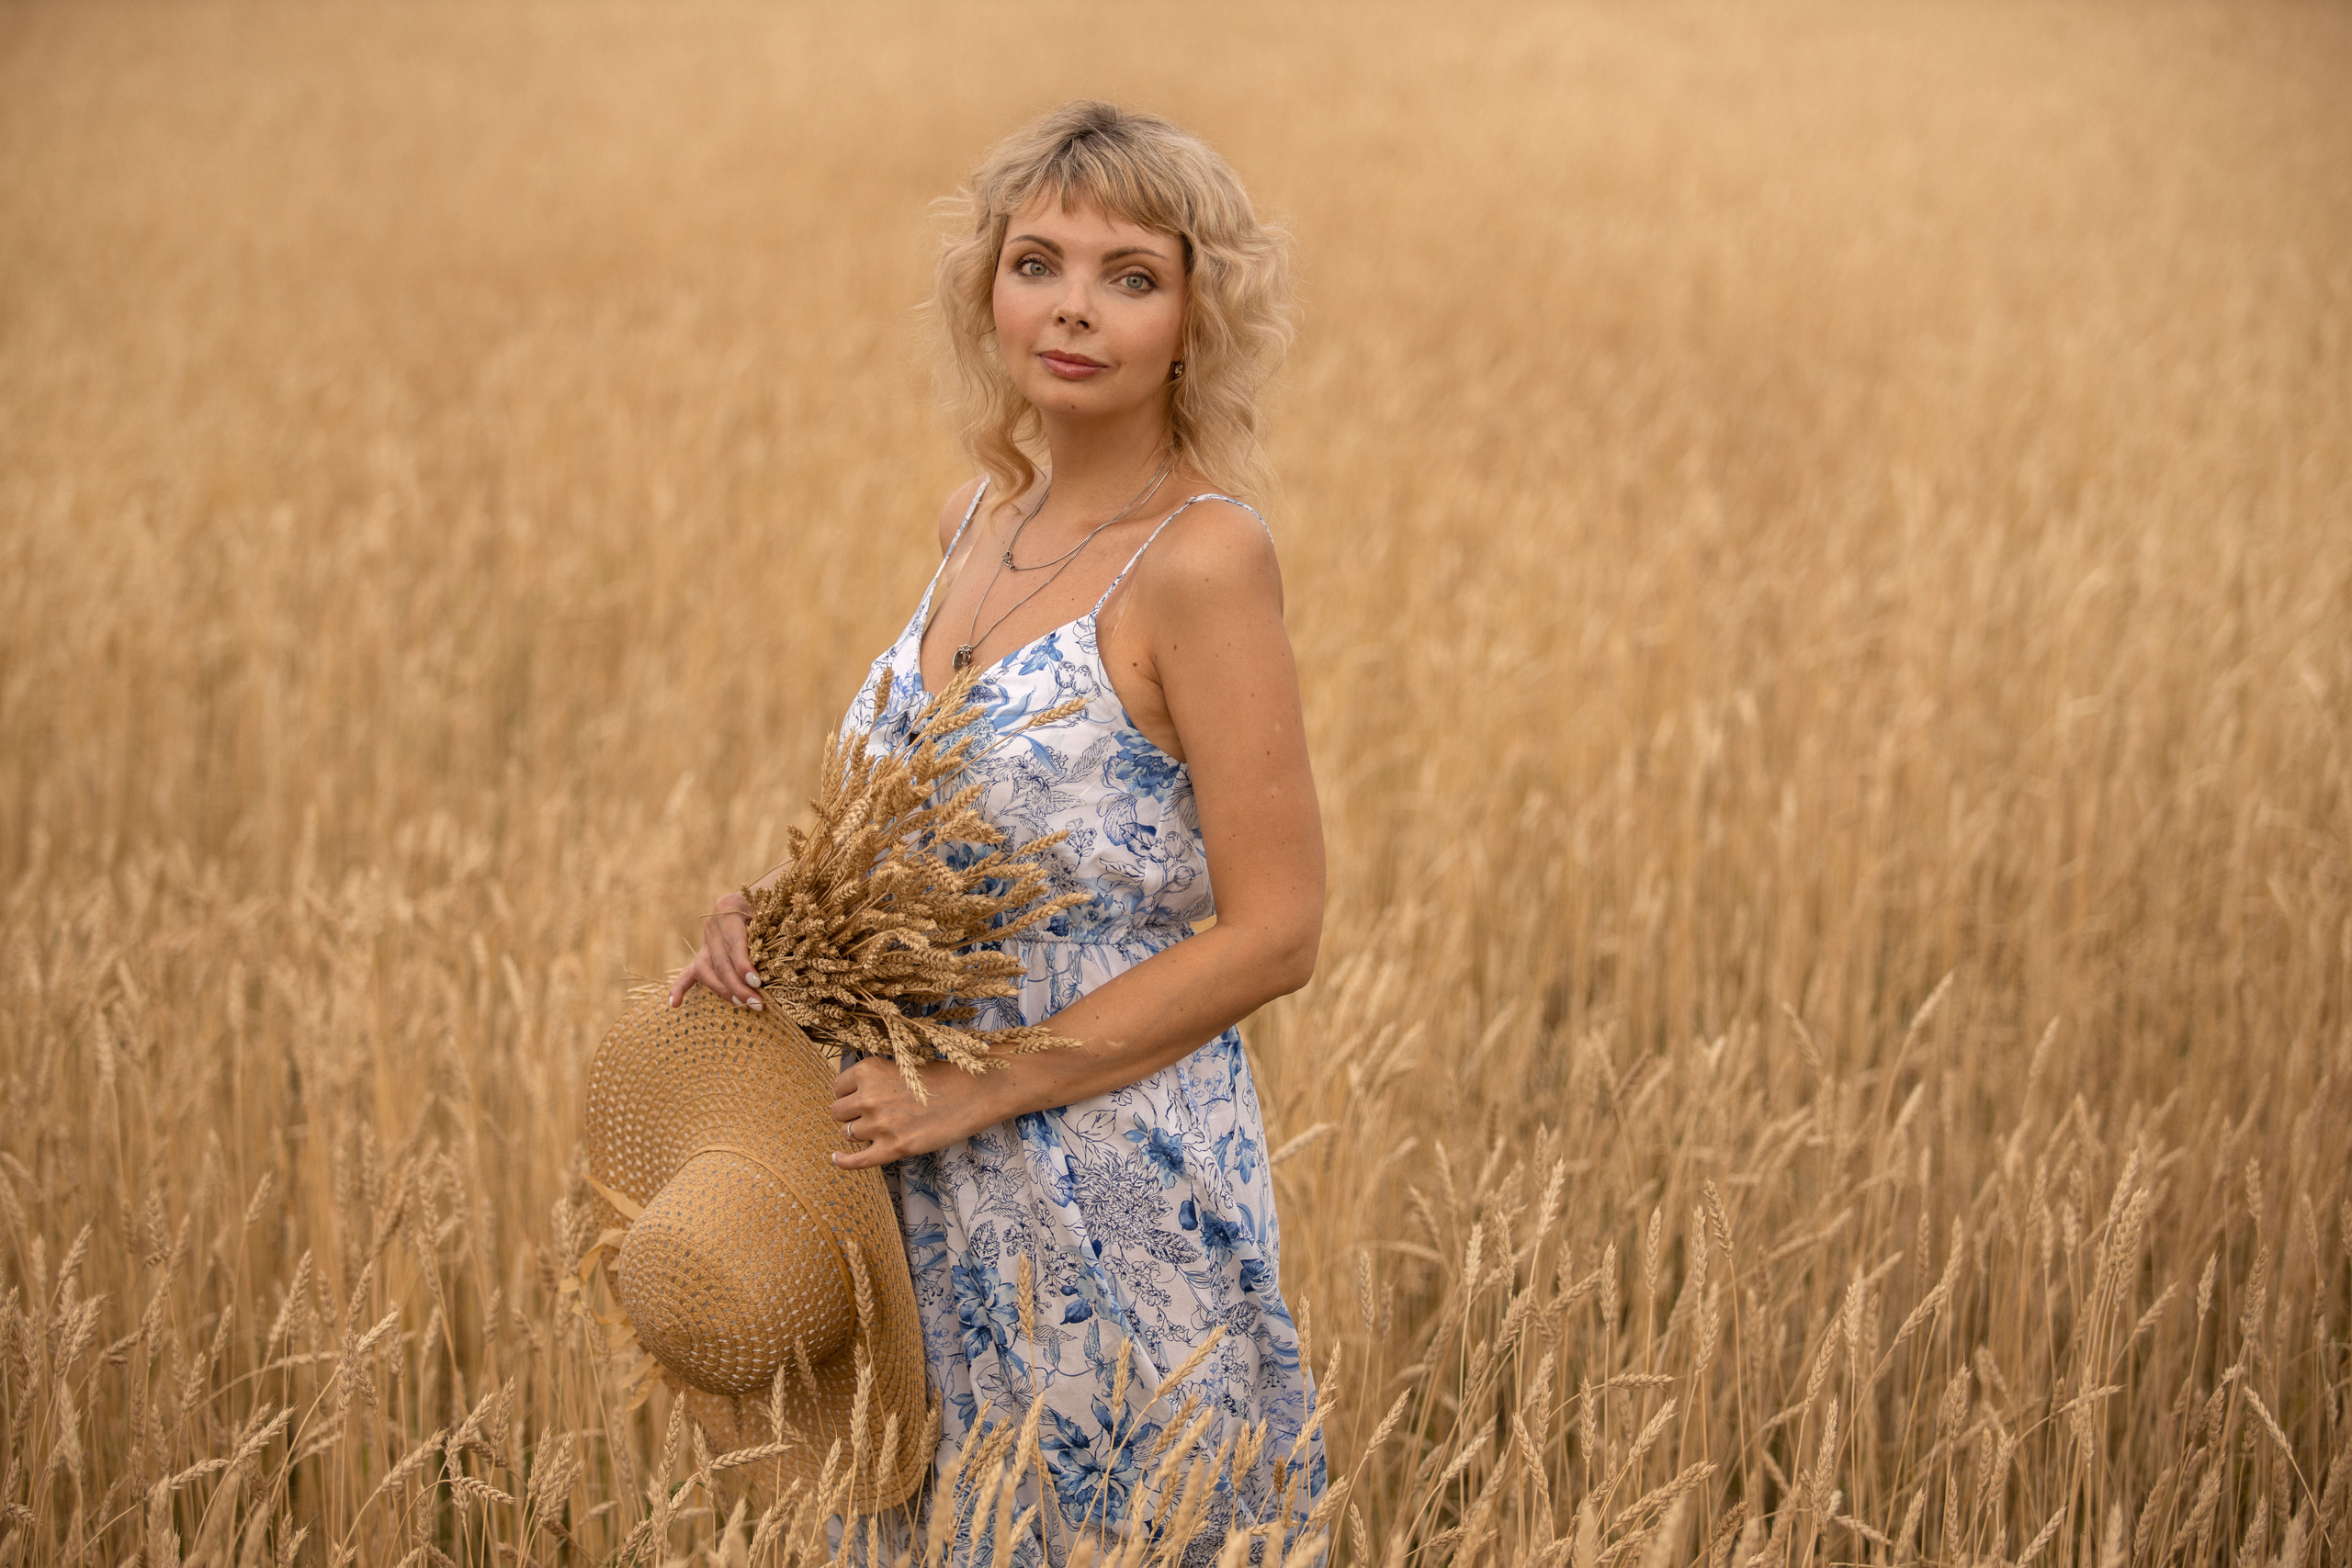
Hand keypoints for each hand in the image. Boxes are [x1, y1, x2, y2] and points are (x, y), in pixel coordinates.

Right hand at [667, 891, 764, 1008]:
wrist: (762, 895)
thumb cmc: (774, 904)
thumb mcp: (773, 911)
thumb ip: (770, 931)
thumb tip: (776, 965)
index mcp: (728, 909)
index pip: (733, 942)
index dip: (743, 965)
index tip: (756, 983)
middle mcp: (712, 924)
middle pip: (720, 961)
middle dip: (738, 985)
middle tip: (757, 1003)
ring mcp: (705, 940)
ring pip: (705, 969)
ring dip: (722, 990)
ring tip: (740, 1004)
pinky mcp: (704, 953)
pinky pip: (689, 971)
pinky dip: (681, 987)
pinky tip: (675, 1004)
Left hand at [830, 1056, 1006, 1169]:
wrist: (974, 1092)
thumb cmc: (943, 1077)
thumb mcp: (902, 1066)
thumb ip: (876, 1079)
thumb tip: (854, 1096)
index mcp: (869, 1070)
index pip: (837, 1088)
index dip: (846, 1094)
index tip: (856, 1098)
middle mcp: (869, 1096)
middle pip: (837, 1112)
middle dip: (849, 1114)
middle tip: (869, 1114)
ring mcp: (880, 1124)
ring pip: (847, 1134)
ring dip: (858, 1132)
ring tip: (878, 1128)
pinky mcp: (894, 1148)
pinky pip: (857, 1160)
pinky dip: (843, 1161)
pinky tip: (836, 1158)